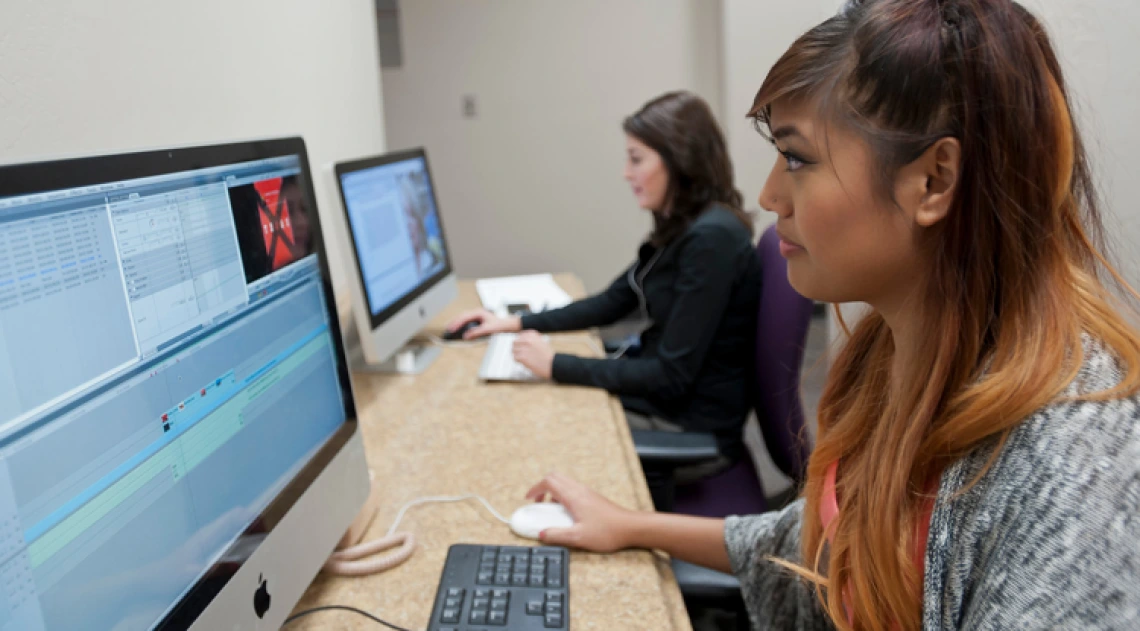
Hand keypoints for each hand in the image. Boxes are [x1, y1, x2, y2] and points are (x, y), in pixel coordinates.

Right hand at [445, 308, 520, 339]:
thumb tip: (466, 336)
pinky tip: (458, 329)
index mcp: (478, 312)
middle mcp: (476, 312)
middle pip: (462, 316)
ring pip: (463, 318)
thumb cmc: (499, 325)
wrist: (506, 325)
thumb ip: (476, 333)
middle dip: (455, 323)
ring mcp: (476, 316)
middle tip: (448, 329)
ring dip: (457, 323)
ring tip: (450, 329)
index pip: (464, 317)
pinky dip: (461, 325)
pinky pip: (467, 321)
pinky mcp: (477, 320)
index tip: (451, 329)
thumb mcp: (488, 330)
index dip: (457, 323)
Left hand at [512, 331, 554, 378]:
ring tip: (523, 358)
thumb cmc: (548, 355)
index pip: (520, 335)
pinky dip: (518, 360)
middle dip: (517, 348)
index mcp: (532, 334)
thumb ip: (531, 341)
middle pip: (515, 342)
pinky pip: (515, 357)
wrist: (553, 364)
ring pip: (513, 350)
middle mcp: (527, 339)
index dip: (520, 341)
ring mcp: (524, 348)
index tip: (522, 346)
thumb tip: (521, 343)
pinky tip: (524, 362)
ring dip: (517, 354)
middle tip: (521, 353)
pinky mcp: (522, 357)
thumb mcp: (541, 342)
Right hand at [524, 473, 640, 552]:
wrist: (630, 528)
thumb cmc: (607, 531)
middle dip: (542, 488)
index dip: (535, 489)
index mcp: (573, 497)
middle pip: (555, 477)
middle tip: (538, 503)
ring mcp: (587, 492)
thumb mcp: (578, 538)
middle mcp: (579, 490)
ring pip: (564, 483)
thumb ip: (557, 535)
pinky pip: (572, 490)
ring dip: (553, 492)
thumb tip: (541, 534)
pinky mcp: (592, 498)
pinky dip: (563, 496)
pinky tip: (566, 514)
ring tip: (551, 510)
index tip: (528, 499)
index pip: (548, 482)